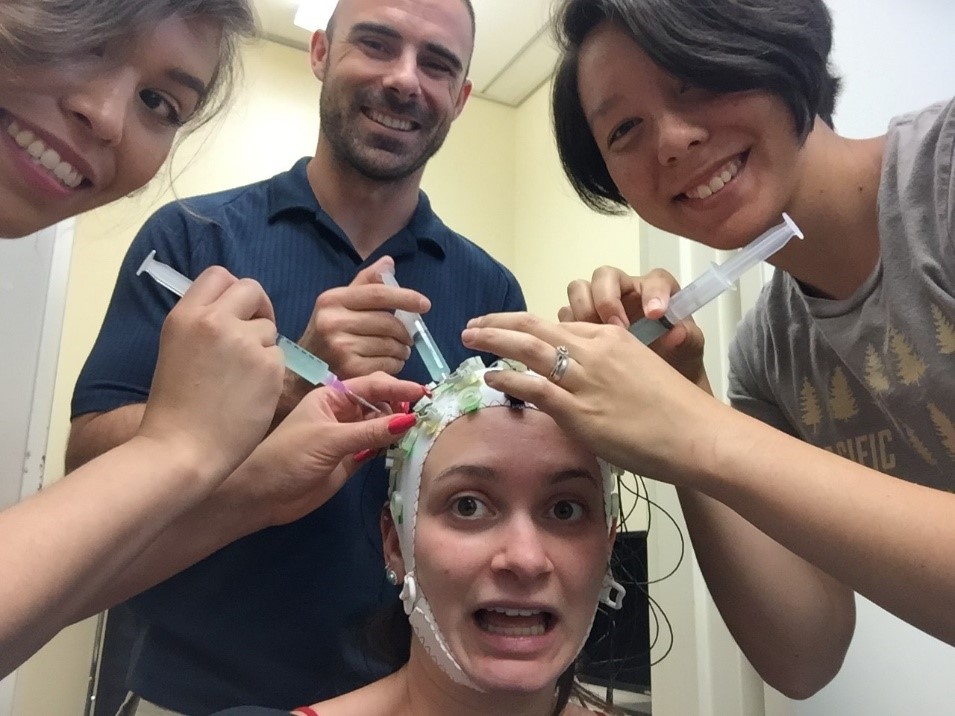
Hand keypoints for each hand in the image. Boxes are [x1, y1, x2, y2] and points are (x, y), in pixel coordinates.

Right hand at [137, 266, 284, 481]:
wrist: (181, 449)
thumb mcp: (177, 350)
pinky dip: (270, 373)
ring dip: (262, 347)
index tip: (237, 312)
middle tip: (252, 336)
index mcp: (185, 316)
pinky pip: (278, 357)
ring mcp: (245, 342)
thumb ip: (204, 327)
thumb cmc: (175, 409)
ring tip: (240, 379)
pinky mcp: (269, 366)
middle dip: (257, 308)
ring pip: (269, 328)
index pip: (218, 274)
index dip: (233, 291)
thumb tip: (234, 313)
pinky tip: (250, 395)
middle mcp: (215, 321)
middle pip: (251, 288)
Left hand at [231, 372, 426, 528]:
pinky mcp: (350, 461)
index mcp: (331, 396)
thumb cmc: (287, 457)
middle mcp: (342, 412)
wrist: (262, 496)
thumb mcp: (330, 439)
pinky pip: (377, 448)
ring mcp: (347, 437)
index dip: (397, 388)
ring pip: (381, 426)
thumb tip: (410, 420)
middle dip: (402, 406)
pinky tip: (410, 447)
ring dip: (400, 427)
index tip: (424, 394)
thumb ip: (370, 431)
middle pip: (380, 403)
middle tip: (430, 414)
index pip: (371, 385)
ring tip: (426, 430)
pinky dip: (393, 447)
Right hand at [299, 256, 430, 378]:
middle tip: (408, 337)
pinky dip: (396, 364)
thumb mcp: (338, 304)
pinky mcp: (350, 371)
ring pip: (390, 345)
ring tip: (398, 351)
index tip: (425, 304)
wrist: (303, 373)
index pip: (378, 294)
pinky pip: (388, 365)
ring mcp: (341, 348)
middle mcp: (334, 322)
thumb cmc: (326, 334)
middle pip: (388, 323)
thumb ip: (365, 283)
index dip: (405, 297)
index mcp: (332, 300)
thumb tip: (389, 262)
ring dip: (402, 350)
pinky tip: (389, 363)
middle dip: (406, 331)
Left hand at [461, 313, 731, 486]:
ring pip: (527, 349)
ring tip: (469, 339)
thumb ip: (605, 369)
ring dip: (493, 341)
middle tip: (473, 326)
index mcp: (610, 336)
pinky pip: (532, 387)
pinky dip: (507, 379)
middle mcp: (593, 349)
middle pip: (534, 326)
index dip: (525, 325)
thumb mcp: (638, 372)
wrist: (696, 433)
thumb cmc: (675, 410)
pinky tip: (490, 377)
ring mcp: (584, 379)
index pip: (557, 324)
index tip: (506, 328)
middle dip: (498, 323)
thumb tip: (575, 380)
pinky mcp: (578, 410)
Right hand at [560, 266, 707, 389]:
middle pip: (604, 276)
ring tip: (595, 339)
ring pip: (579, 291)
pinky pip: (565, 318)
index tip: (655, 315)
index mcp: (655, 291)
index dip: (653, 293)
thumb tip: (676, 332)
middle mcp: (625, 293)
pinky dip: (569, 330)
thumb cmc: (675, 362)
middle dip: (606, 298)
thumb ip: (687, 339)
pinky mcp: (580, 325)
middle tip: (616, 327)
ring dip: (583, 311)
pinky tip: (581, 349)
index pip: (653, 280)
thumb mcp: (688, 352)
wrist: (658, 390)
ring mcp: (598, 307)